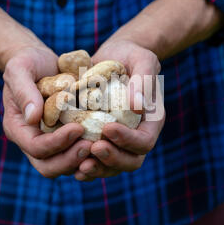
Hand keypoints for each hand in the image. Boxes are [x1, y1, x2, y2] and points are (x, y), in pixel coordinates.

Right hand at [2, 47, 92, 177]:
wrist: (41, 62)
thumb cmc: (28, 62)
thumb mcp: (20, 68)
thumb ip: (23, 90)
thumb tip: (33, 117)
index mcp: (18, 128)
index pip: (35, 148)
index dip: (56, 143)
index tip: (78, 128)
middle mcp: (33, 140)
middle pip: (48, 167)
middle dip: (70, 160)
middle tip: (91, 145)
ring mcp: (50, 142)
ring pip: (65, 166)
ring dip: (82, 161)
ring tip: (101, 146)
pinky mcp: (66, 139)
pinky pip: (77, 155)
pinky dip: (91, 154)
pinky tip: (107, 143)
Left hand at [74, 40, 164, 181]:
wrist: (114, 57)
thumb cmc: (131, 55)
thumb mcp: (142, 59)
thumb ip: (143, 80)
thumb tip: (137, 105)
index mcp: (150, 120)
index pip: (144, 141)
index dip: (128, 140)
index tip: (107, 128)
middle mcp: (136, 135)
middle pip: (131, 161)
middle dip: (112, 159)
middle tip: (93, 148)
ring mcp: (119, 141)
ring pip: (113, 166)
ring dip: (98, 169)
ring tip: (79, 165)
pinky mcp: (101, 139)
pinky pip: (96, 161)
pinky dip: (85, 166)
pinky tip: (72, 166)